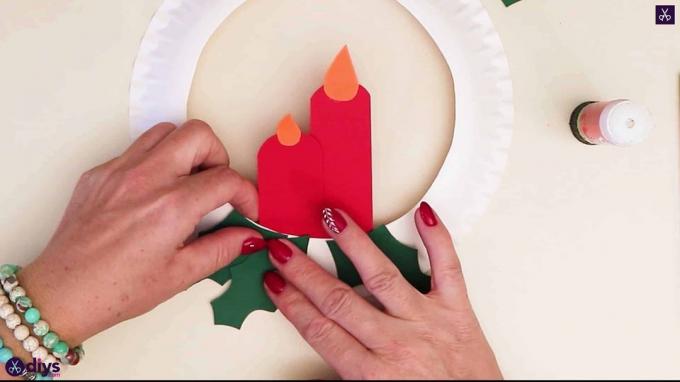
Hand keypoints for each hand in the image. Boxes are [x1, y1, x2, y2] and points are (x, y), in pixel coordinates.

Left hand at [17, 120, 261, 345]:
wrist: (64, 293)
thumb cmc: (117, 290)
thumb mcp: (181, 275)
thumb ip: (223, 249)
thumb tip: (250, 236)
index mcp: (171, 207)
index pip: (226, 178)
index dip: (247, 193)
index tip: (246, 209)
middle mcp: (146, 179)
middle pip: (199, 135)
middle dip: (219, 156)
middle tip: (217, 185)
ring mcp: (119, 171)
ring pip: (167, 131)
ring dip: (187, 150)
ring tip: (187, 183)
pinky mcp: (100, 172)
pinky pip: (138, 148)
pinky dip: (156, 161)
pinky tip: (154, 193)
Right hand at [262, 204, 501, 378]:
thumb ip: (345, 371)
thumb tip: (315, 353)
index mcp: (373, 374)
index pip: (320, 330)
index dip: (291, 303)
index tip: (274, 282)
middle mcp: (396, 343)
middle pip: (338, 300)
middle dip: (305, 272)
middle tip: (283, 248)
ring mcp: (427, 321)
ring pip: (381, 276)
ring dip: (354, 244)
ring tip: (333, 220)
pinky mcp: (457, 309)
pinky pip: (447, 268)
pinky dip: (436, 239)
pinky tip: (423, 214)